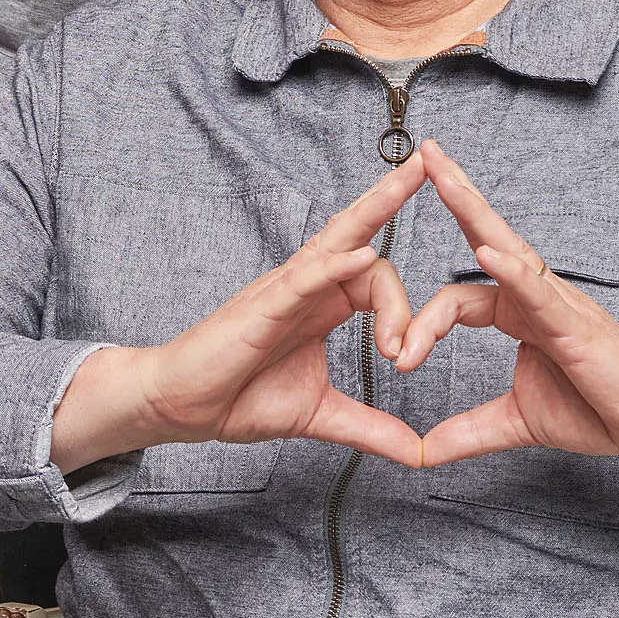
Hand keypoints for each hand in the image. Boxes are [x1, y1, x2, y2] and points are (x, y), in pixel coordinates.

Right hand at [50, 153, 427, 473]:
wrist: (184, 406)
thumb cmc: (239, 398)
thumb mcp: (323, 415)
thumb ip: (373, 428)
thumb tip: (419, 454)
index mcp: (322, 305)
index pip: (376, 278)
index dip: (407, 313)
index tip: (404, 359)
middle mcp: (305, 286)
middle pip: (357, 232)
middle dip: (392, 197)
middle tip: (434, 163)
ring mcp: (284, 289)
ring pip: (337, 240)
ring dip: (376, 208)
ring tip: (411, 179)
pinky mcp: (264, 305)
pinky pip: (304, 275)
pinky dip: (335, 263)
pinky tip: (362, 252)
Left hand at [397, 142, 618, 466]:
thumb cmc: (601, 408)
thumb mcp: (520, 421)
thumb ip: (470, 430)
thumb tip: (425, 452)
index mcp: (515, 311)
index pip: (453, 300)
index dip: (418, 327)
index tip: (398, 362)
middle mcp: (533, 294)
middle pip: (483, 236)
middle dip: (452, 194)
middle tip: (421, 151)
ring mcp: (556, 301)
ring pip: (507, 246)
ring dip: (471, 208)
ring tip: (440, 172)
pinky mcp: (577, 322)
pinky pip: (540, 290)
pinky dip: (514, 270)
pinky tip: (491, 251)